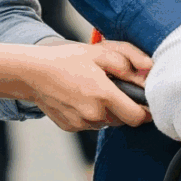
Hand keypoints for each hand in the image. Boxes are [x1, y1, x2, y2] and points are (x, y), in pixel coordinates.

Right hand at [18, 38, 151, 131]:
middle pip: (124, 120)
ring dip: (108, 112)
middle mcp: (94, 114)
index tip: (146, 103)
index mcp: (104, 95)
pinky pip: (91, 124)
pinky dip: (91, 115)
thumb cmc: (66, 59)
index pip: (138, 117)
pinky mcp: (71, 127)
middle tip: (115, 89)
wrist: (32, 72)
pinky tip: (80, 98)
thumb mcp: (99, 52)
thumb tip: (149, 71)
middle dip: (125, 107)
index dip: (146, 112)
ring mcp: (82, 123)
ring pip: (107, 123)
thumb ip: (128, 61)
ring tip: (94, 91)